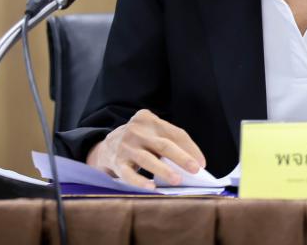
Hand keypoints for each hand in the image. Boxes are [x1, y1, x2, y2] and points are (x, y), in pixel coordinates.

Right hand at [86, 109, 205, 188]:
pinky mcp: (116, 162)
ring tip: (177, 180)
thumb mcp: (151, 133)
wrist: (105, 146)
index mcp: (148, 118)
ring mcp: (125, 146)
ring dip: (164, 170)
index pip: (175, 133)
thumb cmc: (139, 140)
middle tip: (195, 170)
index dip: (190, 148)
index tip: (201, 163)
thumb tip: (192, 162)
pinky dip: (140, 181)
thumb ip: (168, 141)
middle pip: (164, 144)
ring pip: (148, 159)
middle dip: (182, 158)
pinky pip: (129, 174)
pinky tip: (151, 188)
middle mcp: (136, 130)